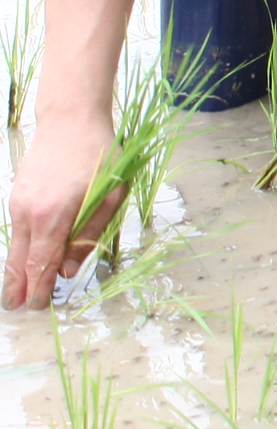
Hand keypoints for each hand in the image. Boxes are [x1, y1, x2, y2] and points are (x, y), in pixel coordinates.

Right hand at [4, 112, 116, 310]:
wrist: (70, 119)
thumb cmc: (99, 154)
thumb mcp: (110, 194)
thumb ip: (90, 233)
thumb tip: (69, 270)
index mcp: (55, 216)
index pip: (42, 263)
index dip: (39, 287)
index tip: (38, 306)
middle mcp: (30, 214)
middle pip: (21, 261)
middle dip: (19, 287)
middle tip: (19, 309)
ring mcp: (19, 204)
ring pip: (15, 247)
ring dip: (14, 271)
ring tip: (13, 295)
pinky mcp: (17, 196)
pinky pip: (17, 230)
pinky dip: (18, 249)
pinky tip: (22, 260)